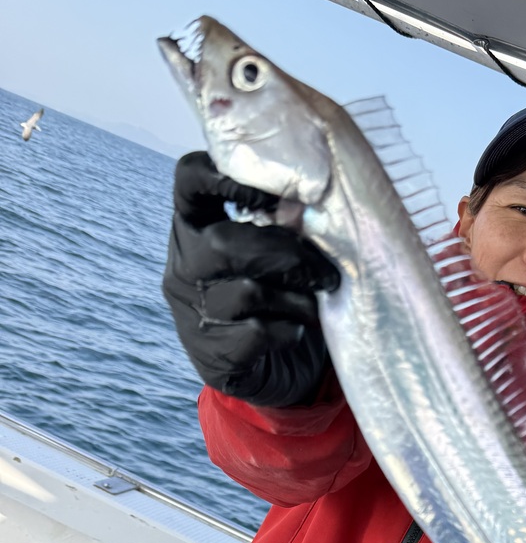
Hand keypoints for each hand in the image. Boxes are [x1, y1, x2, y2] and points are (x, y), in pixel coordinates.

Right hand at [162, 152, 339, 406]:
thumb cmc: (275, 292)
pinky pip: (259, 333)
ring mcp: (192, 312)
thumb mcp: (273, 250)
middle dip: (287, 255)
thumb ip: (283, 222)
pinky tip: (296, 330)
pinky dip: (289, 330)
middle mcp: (184, 265)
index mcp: (194, 225)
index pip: (189, 181)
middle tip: (324, 272)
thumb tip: (312, 202)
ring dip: (297, 298)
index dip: (223, 174)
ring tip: (316, 304)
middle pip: (225, 244)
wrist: (271, 369)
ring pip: (248, 293)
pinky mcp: (212, 352)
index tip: (269, 189)